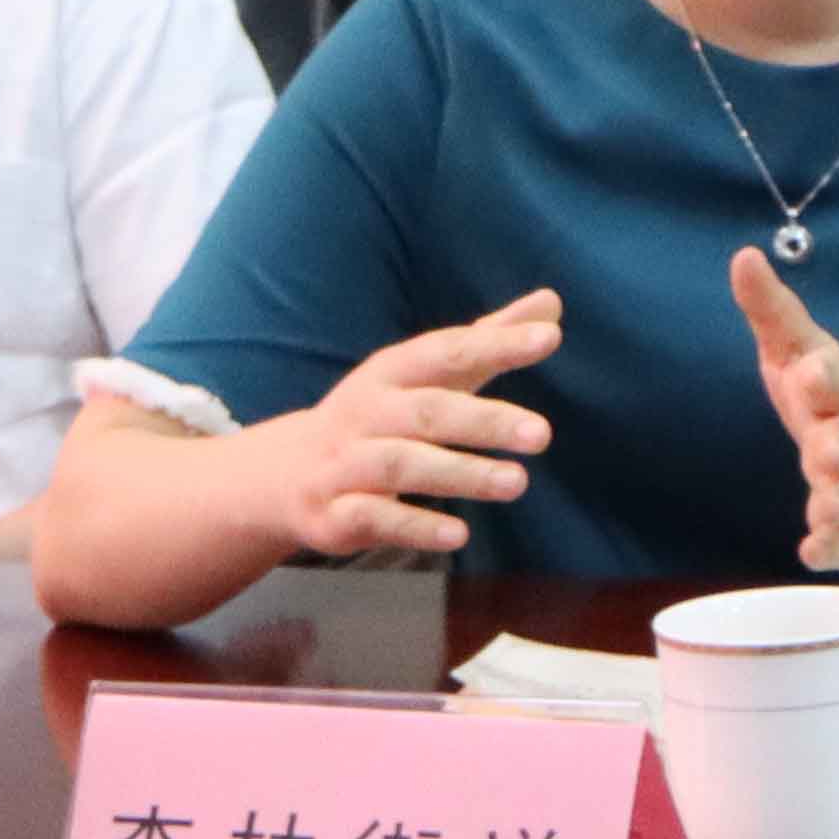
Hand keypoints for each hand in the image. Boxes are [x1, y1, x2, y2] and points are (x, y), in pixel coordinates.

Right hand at [258, 295, 562, 564]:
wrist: (288, 473)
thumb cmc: (380, 417)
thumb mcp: (427, 376)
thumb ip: (487, 341)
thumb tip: (551, 303)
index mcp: (391, 373)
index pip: (447, 350)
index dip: (495, 343)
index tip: (549, 337)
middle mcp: (366, 412)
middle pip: (428, 411)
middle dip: (484, 421)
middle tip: (542, 434)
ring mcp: (344, 463)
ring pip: (402, 464)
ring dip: (460, 473)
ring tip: (517, 482)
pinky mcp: (334, 514)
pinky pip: (375, 517)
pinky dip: (416, 526)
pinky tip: (459, 535)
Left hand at [731, 249, 838, 571]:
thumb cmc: (829, 395)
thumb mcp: (800, 348)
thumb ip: (772, 310)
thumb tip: (742, 256)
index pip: (837, 380)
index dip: (825, 378)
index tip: (812, 373)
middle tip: (826, 454)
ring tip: (823, 510)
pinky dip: (837, 549)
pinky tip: (813, 552)